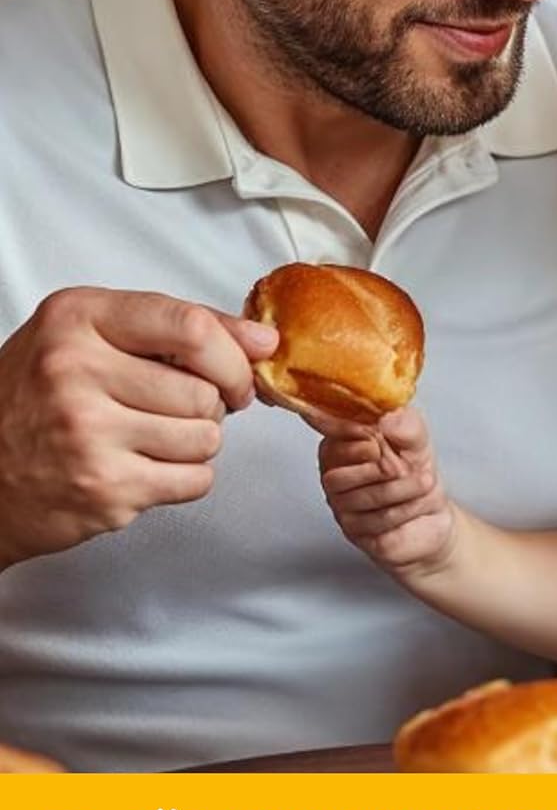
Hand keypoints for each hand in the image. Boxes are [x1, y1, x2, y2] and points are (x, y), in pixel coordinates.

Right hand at [0, 288, 275, 566]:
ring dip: (196, 441)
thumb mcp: (94, 334)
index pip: (191, 328)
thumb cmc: (39, 397)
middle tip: (177, 408)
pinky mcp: (102, 490)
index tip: (241, 366)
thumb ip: (182, 327)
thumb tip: (265, 341)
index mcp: (78, 319)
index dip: (233, 354)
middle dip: (211, 403)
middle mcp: (75, 373)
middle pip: (206, 391)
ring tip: (154, 436)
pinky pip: (196, 480)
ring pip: (207, 437)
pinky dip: (184, 477)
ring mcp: (87, 436)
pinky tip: (145, 466)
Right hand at [314, 405, 455, 575]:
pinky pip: (376, 521)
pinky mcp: (356, 532)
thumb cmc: (415, 468)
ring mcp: (340, 507)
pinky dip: (406, 509)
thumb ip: (404, 424)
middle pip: (338, 476)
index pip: (330, 438)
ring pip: (361, 499)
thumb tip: (387, 419)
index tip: (384, 439)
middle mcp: (332, 476)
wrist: (432, 510)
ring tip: (423, 482)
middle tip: (408, 465)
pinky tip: (418, 502)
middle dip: (383, 468)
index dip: (362, 437)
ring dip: (402, 488)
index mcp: (339, 444)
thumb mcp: (416, 438)